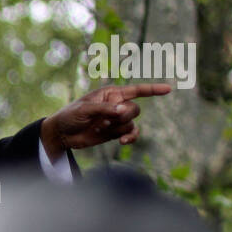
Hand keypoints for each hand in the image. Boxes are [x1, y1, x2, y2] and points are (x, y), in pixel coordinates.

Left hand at [39, 83, 171, 160]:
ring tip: (99, 128)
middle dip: (122, 117)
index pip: (136, 90)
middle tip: (104, 121)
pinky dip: (129, 137)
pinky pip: (131, 134)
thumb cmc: (70, 116)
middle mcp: (117, 104)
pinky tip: (122, 142)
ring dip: (117, 128)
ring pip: (131, 123)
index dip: (153, 90)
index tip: (169, 89)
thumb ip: (104, 109)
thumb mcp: (85, 110)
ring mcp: (116, 119)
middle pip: (134, 110)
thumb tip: (123, 111)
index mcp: (111, 93)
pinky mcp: (115, 132)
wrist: (62, 134)